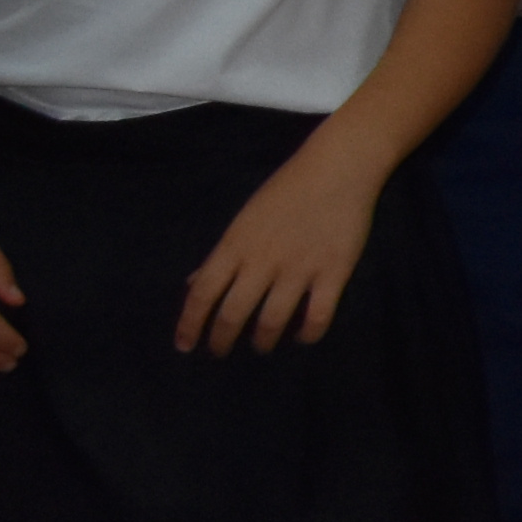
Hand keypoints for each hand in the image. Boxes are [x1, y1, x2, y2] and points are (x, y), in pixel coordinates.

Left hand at [179, 148, 379, 353]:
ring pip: (272, 321)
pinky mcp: (333, 273)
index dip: (190, 324)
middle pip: (233, 314)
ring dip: (263, 341)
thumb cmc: (286, 190)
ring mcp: (298, 269)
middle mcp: (262, 262)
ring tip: (261, 346)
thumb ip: (221, 256)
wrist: (337, 169)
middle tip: (220, 352)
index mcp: (235, 246)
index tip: (184, 346)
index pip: (202, 294)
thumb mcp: (243, 220)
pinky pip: (318, 316)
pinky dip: (308, 333)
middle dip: (222, 340)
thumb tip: (194, 284)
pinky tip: (302, 336)